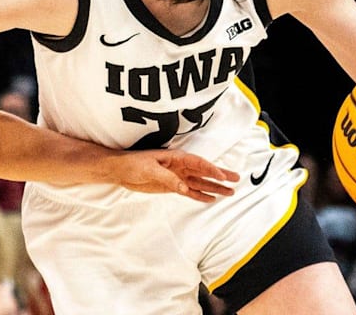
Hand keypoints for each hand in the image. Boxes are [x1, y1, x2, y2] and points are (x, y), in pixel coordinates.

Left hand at [114, 149, 238, 202]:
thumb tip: (183, 187)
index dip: (211, 169)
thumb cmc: (133, 163)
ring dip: (214, 187)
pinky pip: (189, 192)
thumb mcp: (149, 169)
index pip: (198, 163)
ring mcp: (177, 177)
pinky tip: (211, 199)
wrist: (120, 170)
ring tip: (230, 192)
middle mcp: (180, 166)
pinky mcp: (171, 187)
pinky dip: (200, 195)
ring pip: (199, 183)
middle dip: (220, 176)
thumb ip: (167, 178)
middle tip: (236, 180)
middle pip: (204, 172)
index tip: (222, 176)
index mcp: (176, 157)